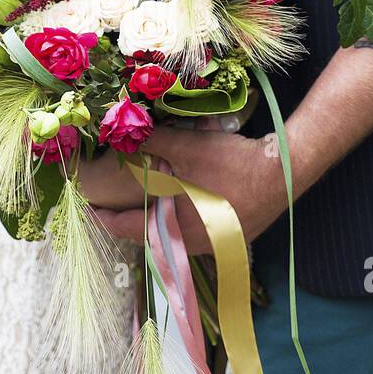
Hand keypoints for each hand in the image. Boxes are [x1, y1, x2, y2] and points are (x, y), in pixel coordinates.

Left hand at [90, 120, 288, 253]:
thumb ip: (150, 140)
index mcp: (172, 230)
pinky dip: (180, 217)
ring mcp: (212, 244)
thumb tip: (121, 129)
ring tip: (144, 199)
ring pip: (171, 234)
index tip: (89, 208)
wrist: (282, 174)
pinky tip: (182, 199)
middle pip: (147, 234)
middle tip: (113, 201)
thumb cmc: (231, 165)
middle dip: (129, 218)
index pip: (124, 229)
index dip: (103, 218)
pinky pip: (193, 231)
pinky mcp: (230, 237)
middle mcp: (189, 244)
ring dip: (156, 218)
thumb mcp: (186, 148)